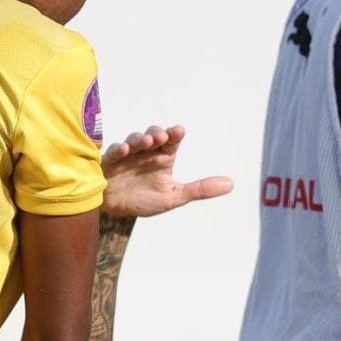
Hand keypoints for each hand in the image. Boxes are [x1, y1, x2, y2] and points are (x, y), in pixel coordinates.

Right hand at [101, 125, 233, 218]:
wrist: (115, 210)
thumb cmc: (143, 200)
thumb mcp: (174, 197)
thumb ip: (200, 190)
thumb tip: (230, 184)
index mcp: (162, 158)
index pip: (171, 141)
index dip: (174, 134)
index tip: (179, 131)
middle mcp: (146, 152)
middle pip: (153, 135)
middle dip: (157, 133)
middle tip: (162, 138)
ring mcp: (128, 155)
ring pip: (134, 140)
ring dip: (140, 139)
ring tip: (147, 142)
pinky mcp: (111, 161)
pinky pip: (114, 151)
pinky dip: (119, 149)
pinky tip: (124, 150)